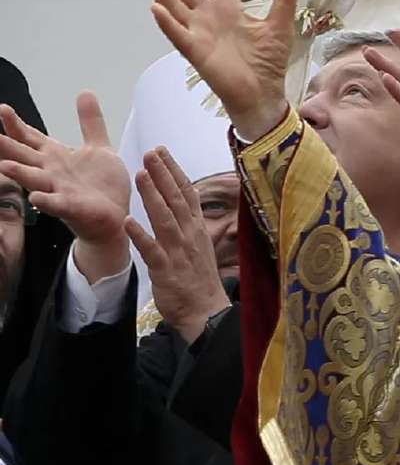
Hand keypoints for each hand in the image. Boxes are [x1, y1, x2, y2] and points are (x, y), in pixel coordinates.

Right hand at [0, 93, 129, 282]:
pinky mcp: (73, 207)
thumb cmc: (103, 186)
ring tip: (4, 165)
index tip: (3, 108)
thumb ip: (90, 122)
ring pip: (33, 179)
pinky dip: (46, 202)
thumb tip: (85, 93)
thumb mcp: (99, 148)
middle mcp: (52, 173)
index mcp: (57, 157)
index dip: (17, 125)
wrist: (115, 217)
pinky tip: (36, 199)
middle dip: (6, 146)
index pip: (31, 138)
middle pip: (23, 156)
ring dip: (18, 172)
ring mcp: (59, 190)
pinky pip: (57, 205)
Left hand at [125, 148, 229, 344]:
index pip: (187, 193)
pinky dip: (141, 236)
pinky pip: (152, 250)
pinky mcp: (166, 270)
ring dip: (153, 196)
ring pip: (165, 219)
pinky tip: (128, 222)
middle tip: (150, 152)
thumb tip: (183, 206)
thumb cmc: (200, 280)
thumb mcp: (200, 247)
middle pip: (177, 199)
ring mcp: (179, 251)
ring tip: (140, 174)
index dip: (174, 171)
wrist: (205, 312)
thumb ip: (190, 226)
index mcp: (197, 229)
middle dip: (163, 174)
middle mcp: (190, 235)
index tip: (162, 151)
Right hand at [144, 0, 302, 138]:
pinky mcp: (195, 51)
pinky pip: (178, 35)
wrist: (263, 94)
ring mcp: (199, 33)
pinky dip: (167, 22)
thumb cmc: (268, 62)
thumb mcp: (279, 25)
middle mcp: (209, 17)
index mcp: (228, 8)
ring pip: (175, 6)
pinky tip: (155, 7)